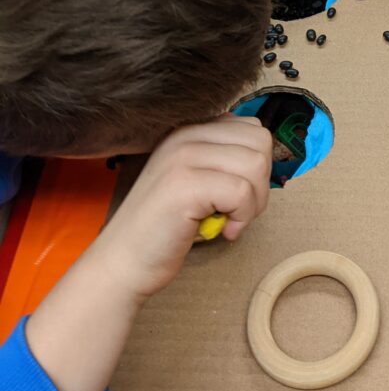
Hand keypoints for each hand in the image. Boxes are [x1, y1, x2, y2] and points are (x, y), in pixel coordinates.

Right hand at [93, 115, 272, 301]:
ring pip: (255, 164)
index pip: (251, 128)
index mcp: (189, 131)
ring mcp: (182, 157)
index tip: (239, 194)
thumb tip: (263, 157)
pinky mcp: (185, 185)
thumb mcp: (195, 180)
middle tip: (240, 210)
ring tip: (232, 220)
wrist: (122, 262)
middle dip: (261, 181)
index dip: (257, 165)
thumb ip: (222, 160)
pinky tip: (225, 231)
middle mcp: (185, 136)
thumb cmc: (165, 228)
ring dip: (254, 201)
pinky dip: (243, 217)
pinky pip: (242, 192)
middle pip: (260, 142)